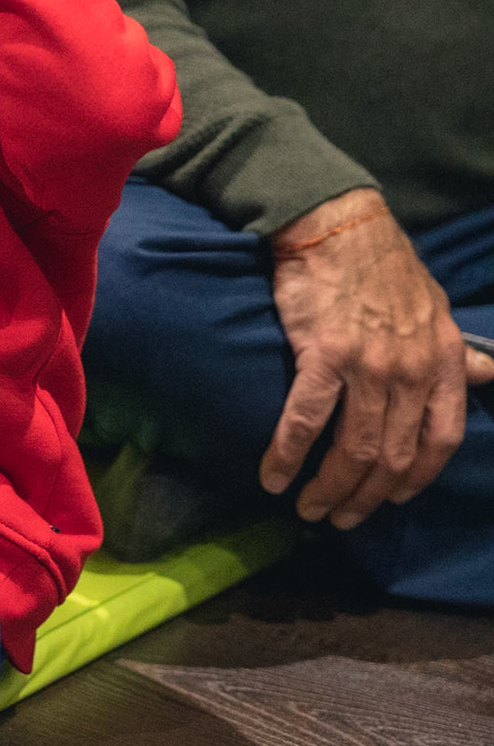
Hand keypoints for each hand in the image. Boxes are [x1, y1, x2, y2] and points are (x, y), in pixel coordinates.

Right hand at [262, 190, 493, 527]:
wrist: (337, 227)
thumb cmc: (384, 266)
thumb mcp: (437, 309)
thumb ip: (459, 352)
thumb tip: (487, 373)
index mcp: (444, 362)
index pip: (442, 438)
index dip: (418, 478)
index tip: (392, 499)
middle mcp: (413, 371)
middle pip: (394, 454)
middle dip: (365, 496)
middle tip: (339, 518)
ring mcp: (370, 366)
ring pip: (353, 447)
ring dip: (328, 487)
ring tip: (308, 509)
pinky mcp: (323, 356)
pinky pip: (306, 420)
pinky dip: (288, 456)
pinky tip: (273, 478)